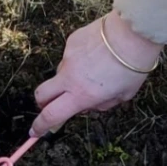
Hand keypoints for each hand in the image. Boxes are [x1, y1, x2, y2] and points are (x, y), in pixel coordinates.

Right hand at [30, 10, 162, 136]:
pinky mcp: (71, 42)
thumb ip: (101, 104)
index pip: (52, 115)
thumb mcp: (122, 96)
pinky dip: (78, 59)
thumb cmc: (132, 67)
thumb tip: (88, 104)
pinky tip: (96, 54)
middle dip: (42, 103)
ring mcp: (67, 57)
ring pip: (60, 73)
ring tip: (93, 71)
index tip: (34, 131)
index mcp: (82, 95)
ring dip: (68, 78)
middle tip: (51, 105)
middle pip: (42, 94)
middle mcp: (69, 77)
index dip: (40, 126)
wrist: (131, 34)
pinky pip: (70, 55)